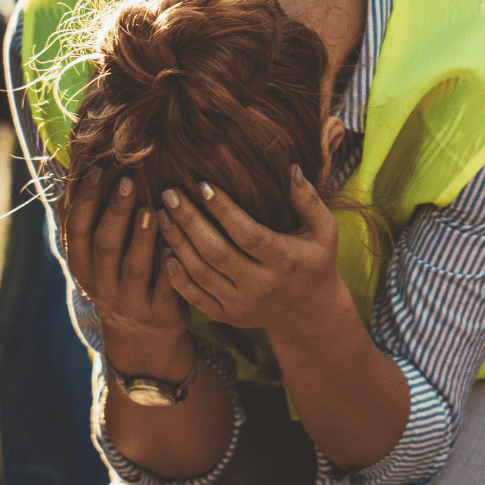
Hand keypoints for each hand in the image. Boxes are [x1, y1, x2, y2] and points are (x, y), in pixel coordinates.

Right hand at [63, 167, 187, 362]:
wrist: (142, 334)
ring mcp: (131, 301)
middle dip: (115, 212)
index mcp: (82, 266)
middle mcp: (101, 285)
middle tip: (128, 180)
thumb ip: (91, 218)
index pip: (76, 230)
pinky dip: (172, 264)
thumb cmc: (119, 275)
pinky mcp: (160, 312)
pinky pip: (167, 286)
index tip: (97, 168)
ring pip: (134, 267)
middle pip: (104, 245)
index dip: (84, 199)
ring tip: (153, 207)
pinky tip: (179, 241)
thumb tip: (78, 163)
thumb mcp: (96, 255)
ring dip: (142, 237)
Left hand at [158, 166, 346, 336]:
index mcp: (285, 261)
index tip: (202, 185)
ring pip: (201, 273)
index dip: (224, 210)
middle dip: (189, 222)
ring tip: (160, 215)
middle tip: (169, 194)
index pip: (248, 234)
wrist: (306, 312)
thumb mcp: (324, 231)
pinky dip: (176, 276)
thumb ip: (309, 200)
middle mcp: (261, 285)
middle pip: (217, 253)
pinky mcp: (227, 316)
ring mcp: (242, 304)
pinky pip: (194, 297)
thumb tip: (290, 168)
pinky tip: (163, 251)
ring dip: (176, 243)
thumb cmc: (313, 260)